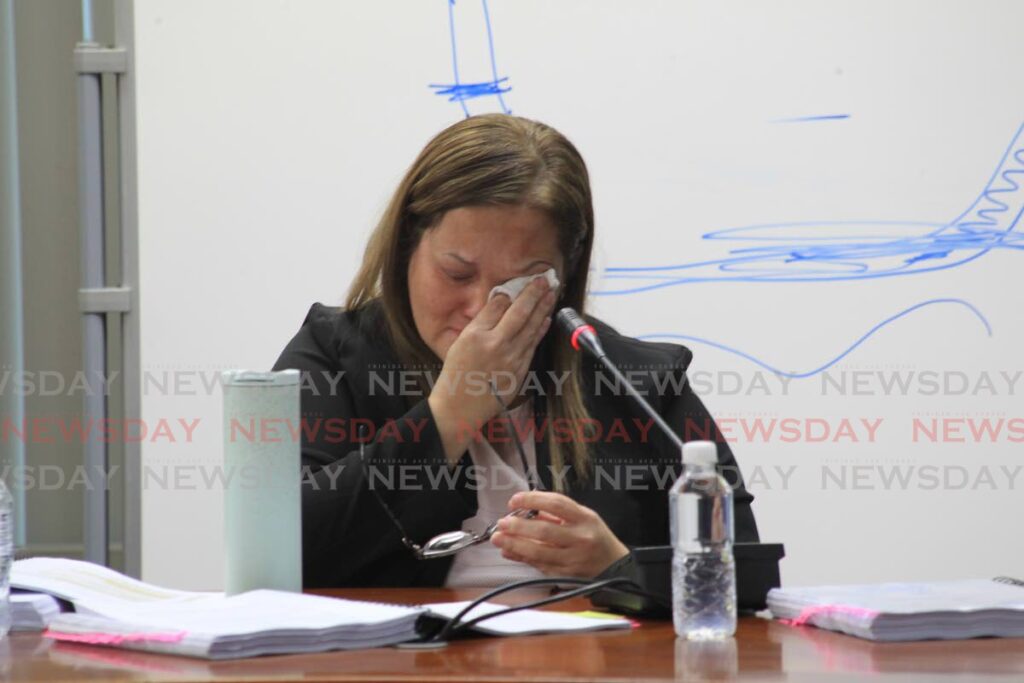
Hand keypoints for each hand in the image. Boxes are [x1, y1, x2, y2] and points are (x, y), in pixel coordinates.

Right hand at [429, 278, 554, 462]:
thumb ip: (481, 322)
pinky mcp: (519, 372)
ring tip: (551, 293)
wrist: (460, 407)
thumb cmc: (456, 374)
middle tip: (544, 279)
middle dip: (534, 294)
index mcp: (477, 336)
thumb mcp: (460, 342)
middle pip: (520, 314)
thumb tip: (500, 302)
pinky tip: (546, 319)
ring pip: (531, 328)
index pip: (498, 306)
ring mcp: (511, 360)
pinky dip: (540, 330)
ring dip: (543, 309)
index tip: (523, 280)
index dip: (513, 292)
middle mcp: (496, 346)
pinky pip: (532, 346)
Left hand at [490, 491, 628, 577]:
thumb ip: (556, 513)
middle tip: (502, 522)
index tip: (514, 500)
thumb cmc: (595, 537)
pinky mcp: (565, 574)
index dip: (533, 500)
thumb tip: (526, 510)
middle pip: (545, 531)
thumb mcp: (583, 517)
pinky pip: (539, 565)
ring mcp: (572, 558)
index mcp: (585, 518)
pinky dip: (522, 558)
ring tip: (499, 538)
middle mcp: (580, 538)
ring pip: (539, 552)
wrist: (613, 565)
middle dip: (519, 527)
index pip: (556, 504)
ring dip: (515, 545)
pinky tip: (509, 551)